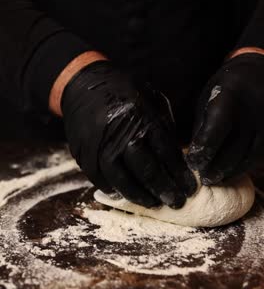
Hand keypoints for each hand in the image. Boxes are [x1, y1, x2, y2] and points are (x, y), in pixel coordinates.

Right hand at [61, 60, 196, 207]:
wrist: (83, 85)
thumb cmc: (124, 92)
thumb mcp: (150, 99)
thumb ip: (164, 125)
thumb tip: (178, 155)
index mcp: (142, 117)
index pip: (166, 152)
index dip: (180, 173)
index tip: (190, 188)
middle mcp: (121, 133)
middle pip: (146, 169)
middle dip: (164, 189)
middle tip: (177, 202)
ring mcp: (100, 145)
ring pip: (122, 180)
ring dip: (140, 195)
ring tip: (154, 203)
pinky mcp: (84, 154)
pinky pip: (100, 179)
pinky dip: (114, 190)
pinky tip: (126, 195)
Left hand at [187, 53, 263, 184]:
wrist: (258, 74)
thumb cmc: (225, 88)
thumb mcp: (209, 97)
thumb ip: (202, 124)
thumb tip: (194, 154)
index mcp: (231, 96)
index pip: (216, 128)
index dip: (204, 148)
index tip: (192, 162)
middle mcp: (252, 111)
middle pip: (233, 147)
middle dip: (216, 166)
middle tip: (202, 177)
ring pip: (247, 156)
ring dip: (229, 171)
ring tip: (214, 179)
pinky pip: (257, 156)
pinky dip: (243, 167)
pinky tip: (230, 172)